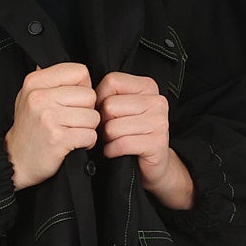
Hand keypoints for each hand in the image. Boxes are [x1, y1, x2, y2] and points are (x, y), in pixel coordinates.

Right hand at [3, 62, 97, 191]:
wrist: (15, 160)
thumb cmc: (28, 129)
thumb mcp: (30, 96)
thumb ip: (50, 80)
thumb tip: (73, 69)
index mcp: (35, 82)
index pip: (80, 72)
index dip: (82, 88)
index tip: (72, 100)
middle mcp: (40, 97)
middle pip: (90, 95)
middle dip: (87, 110)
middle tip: (71, 120)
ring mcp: (49, 118)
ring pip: (93, 117)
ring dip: (88, 128)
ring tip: (71, 132)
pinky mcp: (58, 138)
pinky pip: (90, 135)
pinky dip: (87, 142)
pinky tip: (73, 143)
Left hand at [96, 72, 194, 210]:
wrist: (152, 164)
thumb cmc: (131, 134)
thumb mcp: (122, 108)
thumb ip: (109, 95)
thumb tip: (87, 96)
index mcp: (147, 86)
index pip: (112, 81)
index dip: (100, 99)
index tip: (105, 112)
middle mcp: (157, 101)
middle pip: (109, 105)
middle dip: (103, 122)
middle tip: (111, 131)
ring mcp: (159, 122)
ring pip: (112, 127)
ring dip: (108, 139)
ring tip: (116, 141)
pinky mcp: (156, 143)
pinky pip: (121, 144)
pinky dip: (112, 151)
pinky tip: (117, 151)